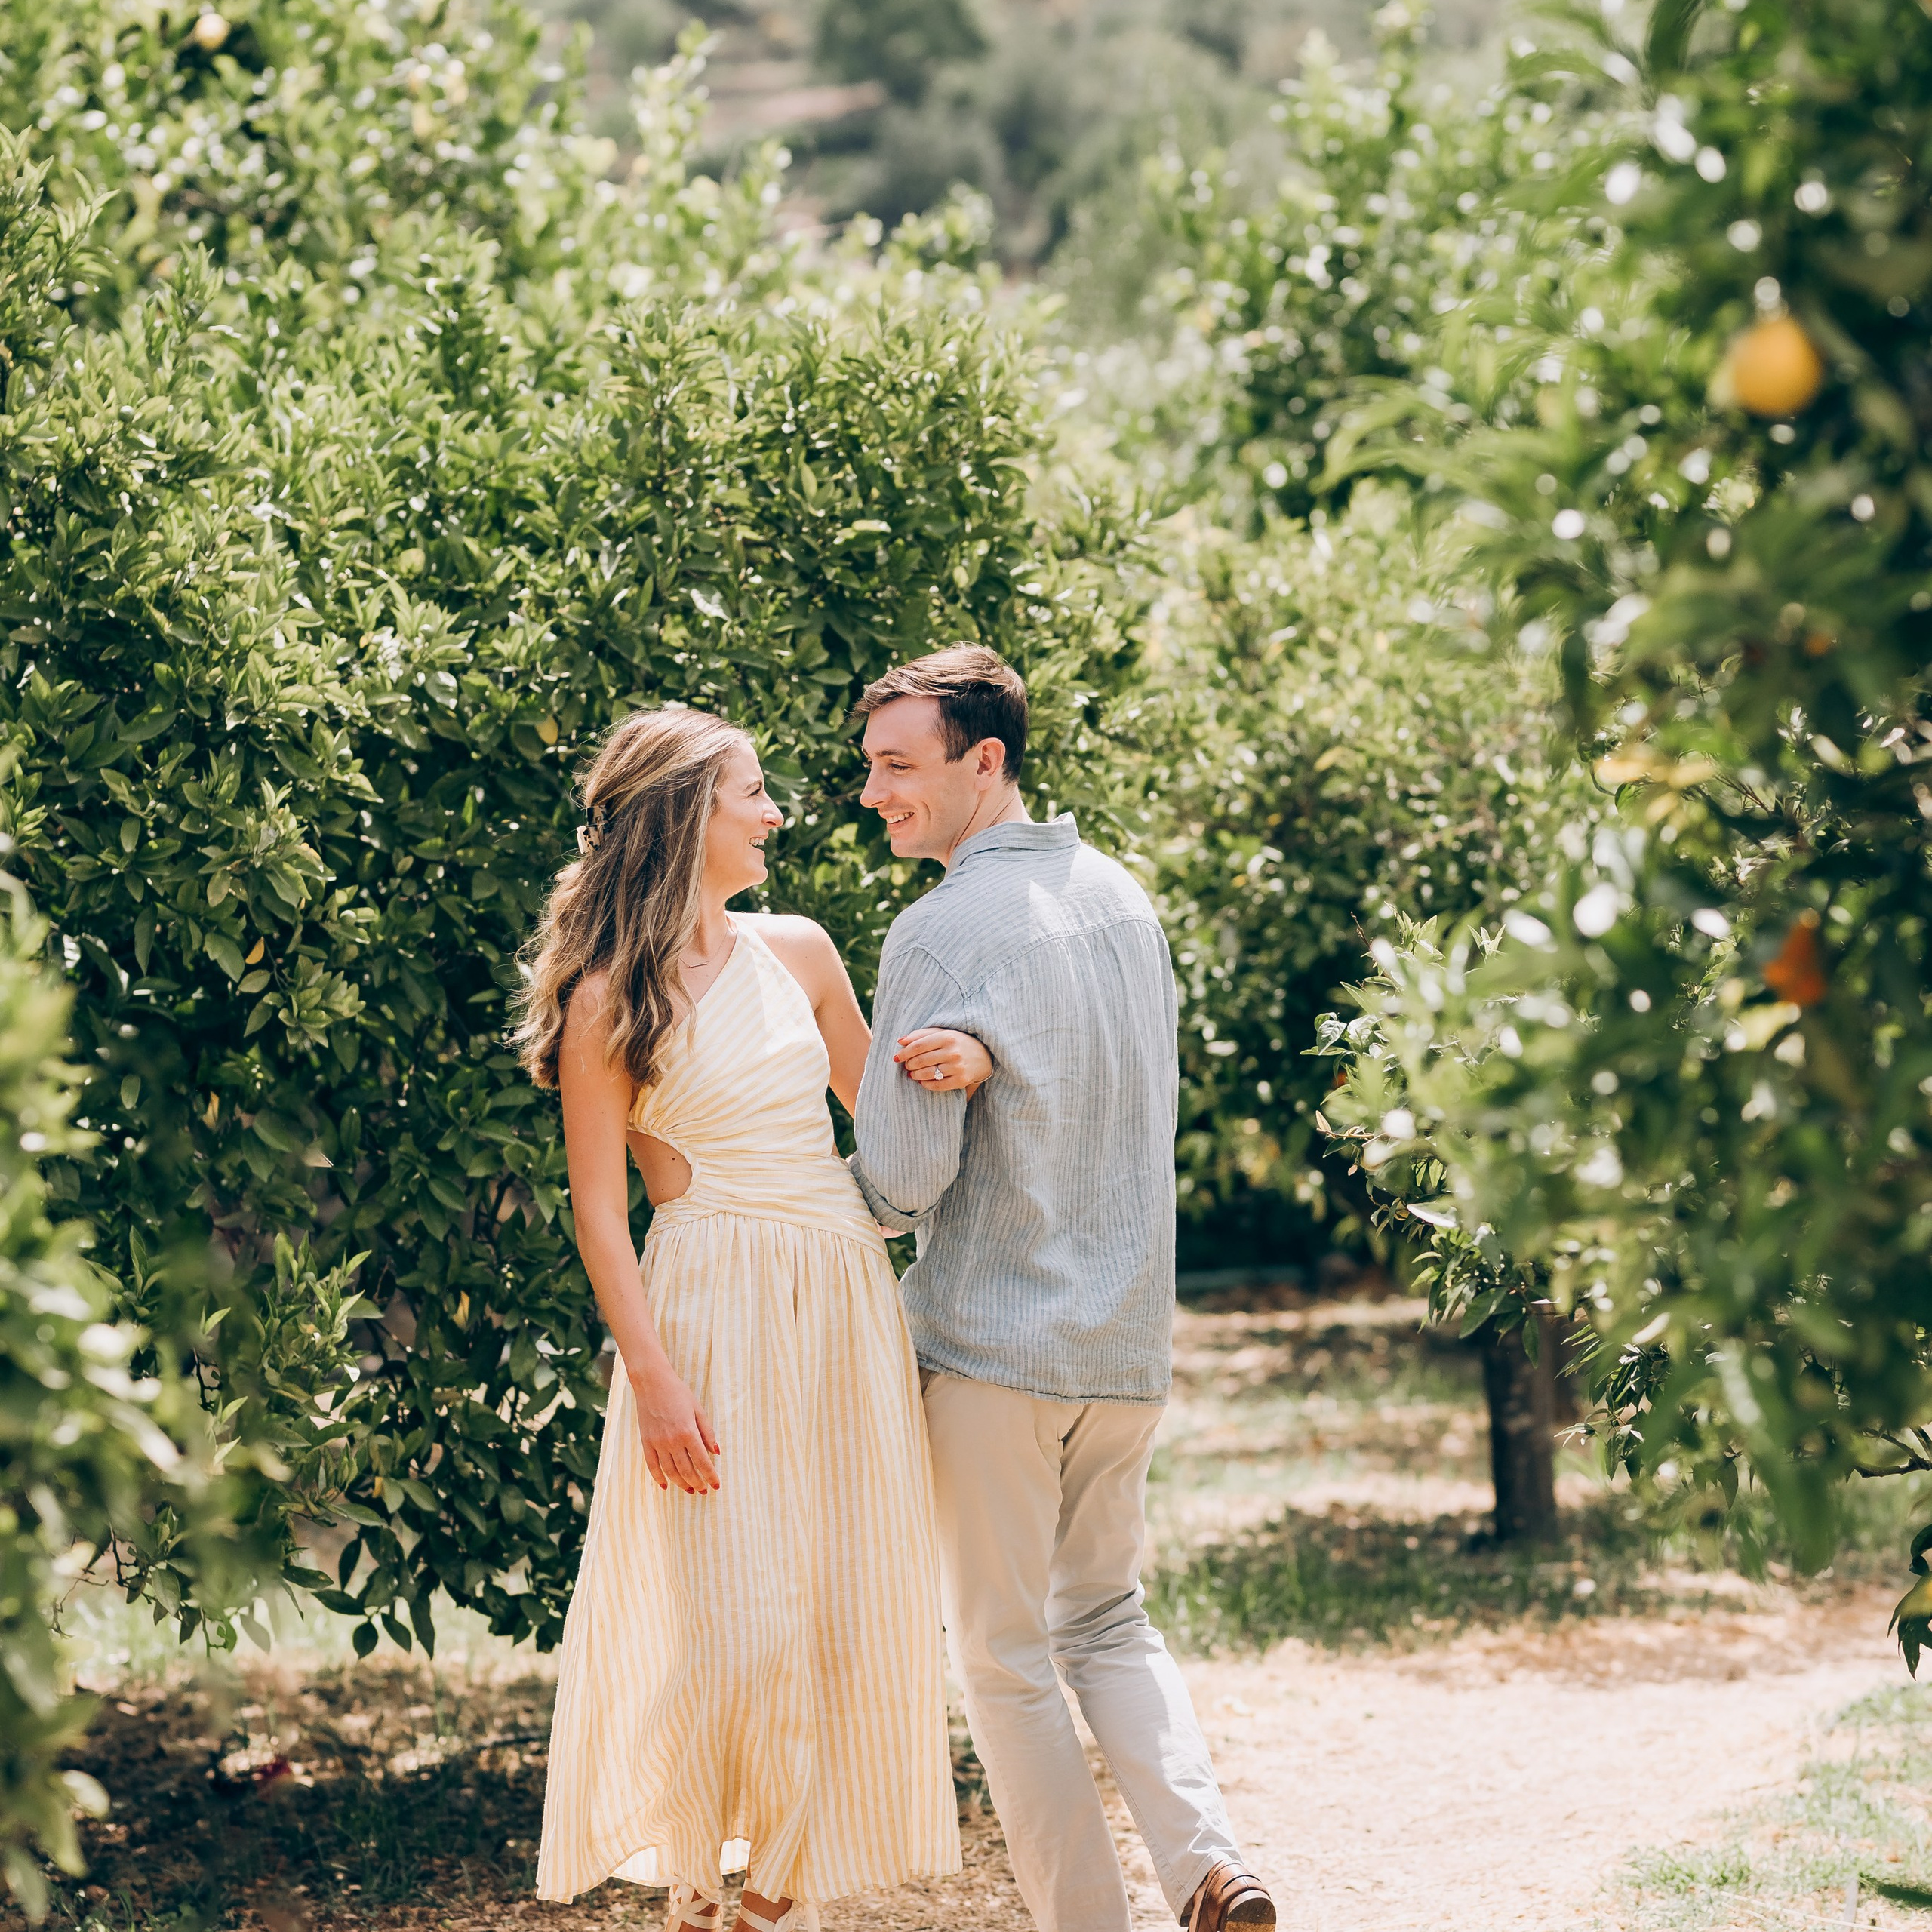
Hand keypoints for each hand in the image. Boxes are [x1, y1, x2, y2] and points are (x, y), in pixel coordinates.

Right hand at [629, 1357, 720, 1493]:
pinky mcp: (646, 1443)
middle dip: (697, 1483)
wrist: (652, 1383)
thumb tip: (716, 1452)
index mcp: (688, 1432)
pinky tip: (666, 1485)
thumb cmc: (678, 1394)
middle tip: (705, 1490)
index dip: (710, 1476)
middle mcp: (672, 1441)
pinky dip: (659, 1478)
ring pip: (670, 1472)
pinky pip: (652, 1466)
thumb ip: (707, 1432)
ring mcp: (657, 1443)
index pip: (702, 1461)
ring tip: (690, 1490)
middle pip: (687, 1471)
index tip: (717, 1485)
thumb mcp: (698, 1409)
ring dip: (681, 1483)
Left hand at [894, 1027, 991, 1094]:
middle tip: (906, 1066)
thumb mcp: (943, 1033)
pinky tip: (922, 1081)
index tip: (897, 1057)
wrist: (984, 1056)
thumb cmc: (959, 1042)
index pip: (918, 1046)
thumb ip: (921, 1034)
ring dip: (915, 1075)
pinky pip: (936, 1085)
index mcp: (948, 1036)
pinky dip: (925, 1084)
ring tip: (912, 1073)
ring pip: (927, 1073)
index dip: (904, 1053)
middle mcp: (953, 1052)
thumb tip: (900, 1041)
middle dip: (909, 1064)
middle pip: (921, 1060)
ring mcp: (958, 1067)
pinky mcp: (961, 1080)